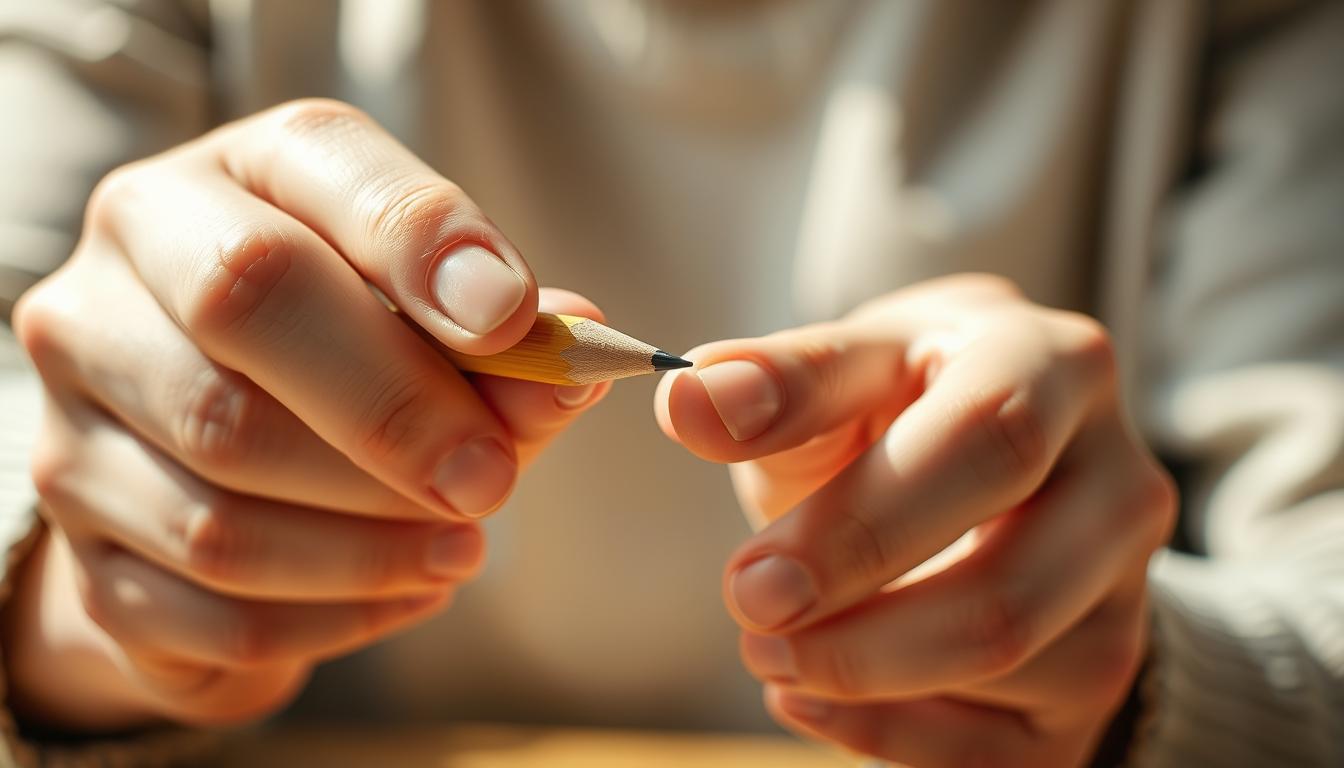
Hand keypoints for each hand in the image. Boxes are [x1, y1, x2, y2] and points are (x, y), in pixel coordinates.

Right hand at [4, 100, 608, 730]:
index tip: (515, 321)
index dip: (423, 243)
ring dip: (374, 537)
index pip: (315, 165)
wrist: (207, 473)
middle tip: (496, 478)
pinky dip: (334, 613)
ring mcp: (72, 415)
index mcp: (225, 183)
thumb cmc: (343, 367)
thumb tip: (575, 362)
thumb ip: (500, 340)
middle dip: (396, 410)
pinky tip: (408, 594)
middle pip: (245, 311)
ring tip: (467, 547)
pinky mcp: (81, 550)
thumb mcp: (424, 324)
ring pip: (221, 482)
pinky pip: (209, 603)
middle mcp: (117, 276)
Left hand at [656, 275, 1173, 765]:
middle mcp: (1118, 482)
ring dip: (861, 682)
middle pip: (1006, 592)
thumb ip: (776, 381)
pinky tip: (811, 699)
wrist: (984, 465)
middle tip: (749, 619)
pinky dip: (888, 736)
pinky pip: (1001, 752)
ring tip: (770, 648)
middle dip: (857, 633)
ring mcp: (1124, 591)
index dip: (862, 526)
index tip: (749, 581)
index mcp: (1057, 366)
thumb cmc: (905, 405)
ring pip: (1006, 676)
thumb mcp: (848, 368)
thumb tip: (692, 399)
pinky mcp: (1102, 678)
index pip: (988, 442)